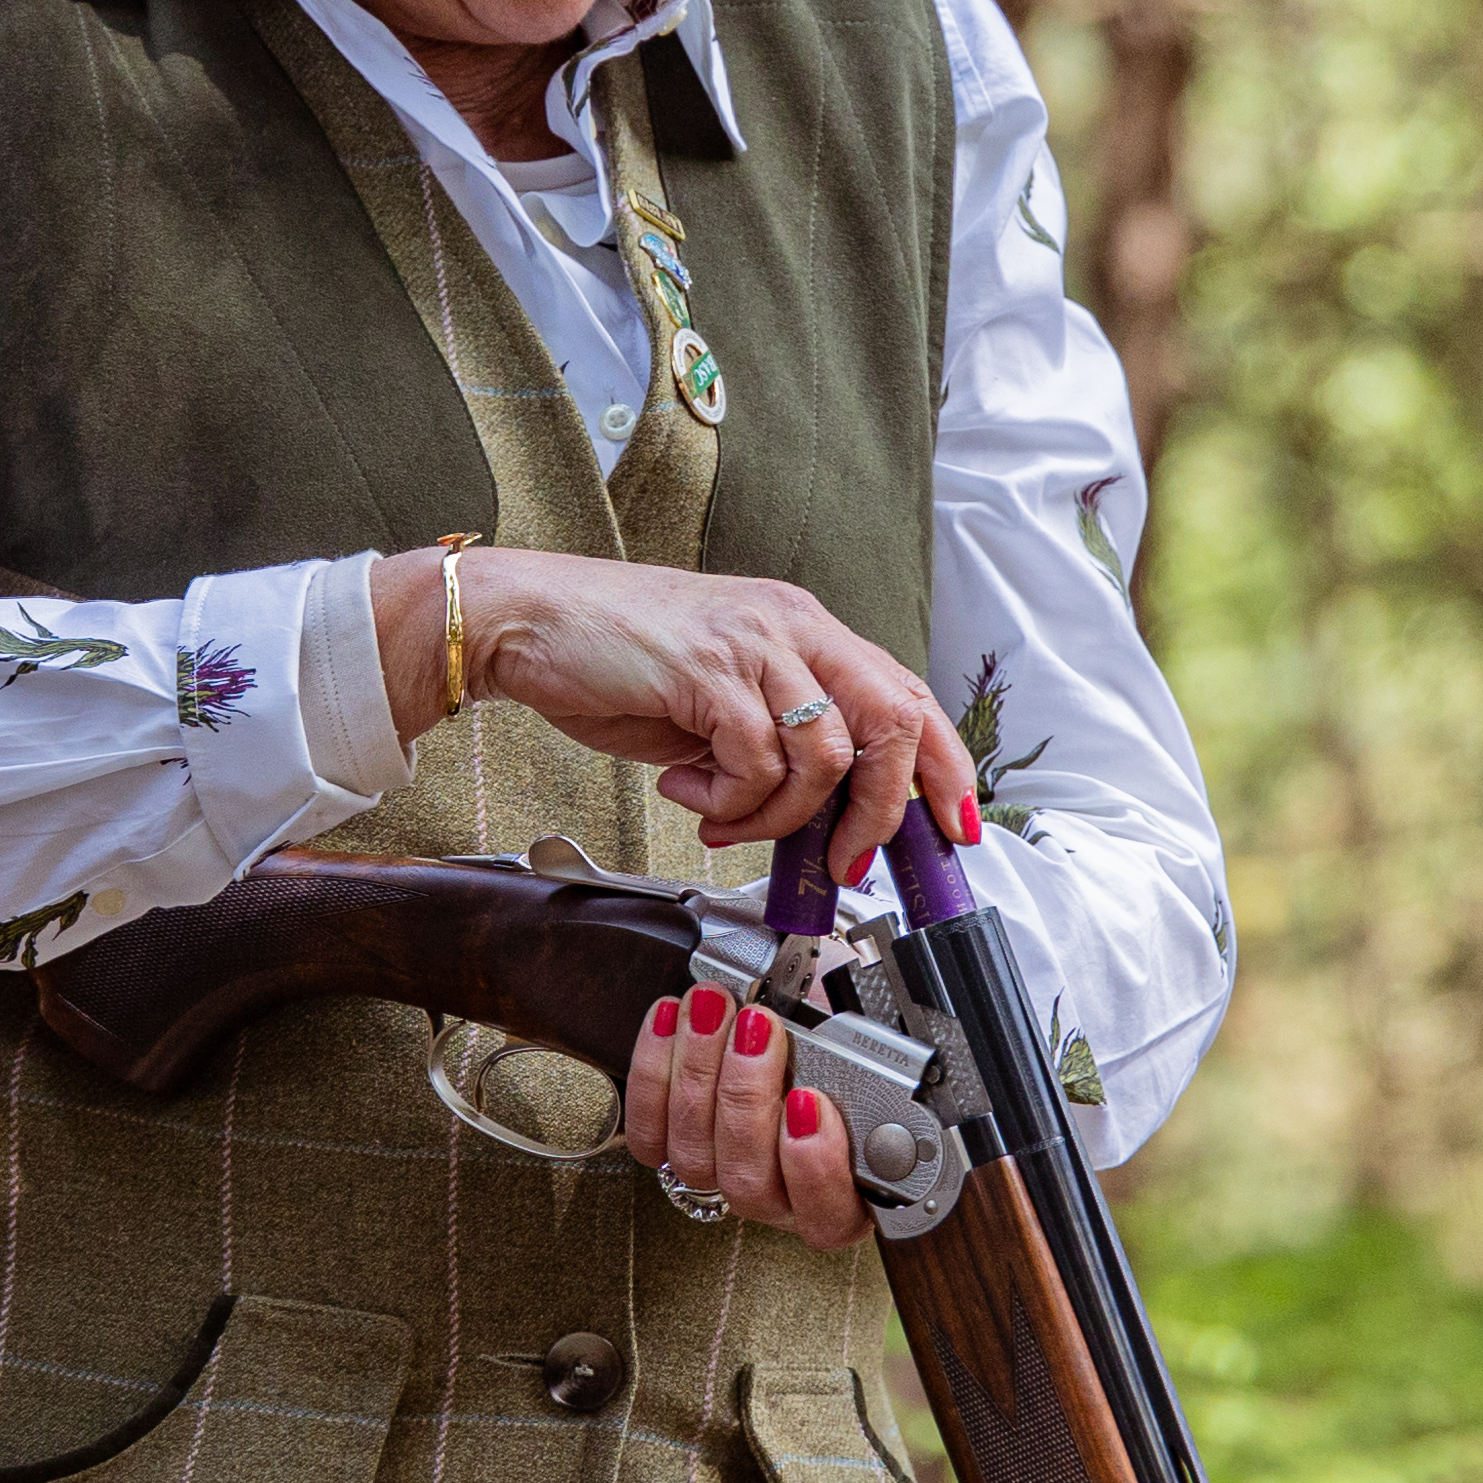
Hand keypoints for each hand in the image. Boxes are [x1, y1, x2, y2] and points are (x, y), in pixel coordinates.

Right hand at [367, 546, 974, 889]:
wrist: (527, 620)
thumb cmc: (615, 661)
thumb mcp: (719, 698)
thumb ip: (776, 742)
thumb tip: (824, 818)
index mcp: (803, 628)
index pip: (907, 694)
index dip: (943, 765)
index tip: (955, 824)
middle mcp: (790, 626)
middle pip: (892, 722)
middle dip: (879, 812)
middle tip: (843, 861)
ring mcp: (751, 643)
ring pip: (824, 754)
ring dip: (779, 814)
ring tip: (725, 818)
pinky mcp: (707, 671)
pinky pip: (755, 762)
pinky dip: (730, 801)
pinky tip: (690, 795)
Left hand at [620, 977, 866, 1249]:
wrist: (791, 1016)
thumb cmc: (840, 1037)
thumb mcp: (872, 1043)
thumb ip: (871, 1055)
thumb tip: (861, 1030)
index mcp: (845, 1191)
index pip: (831, 1217)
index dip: (816, 1168)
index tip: (809, 1101)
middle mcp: (780, 1198)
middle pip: (749, 1181)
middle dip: (746, 1095)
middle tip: (757, 1027)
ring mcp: (722, 1178)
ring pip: (694, 1157)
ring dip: (699, 1072)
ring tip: (713, 1010)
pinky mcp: (671, 1153)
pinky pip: (649, 1135)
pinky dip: (654, 1074)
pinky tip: (670, 1021)